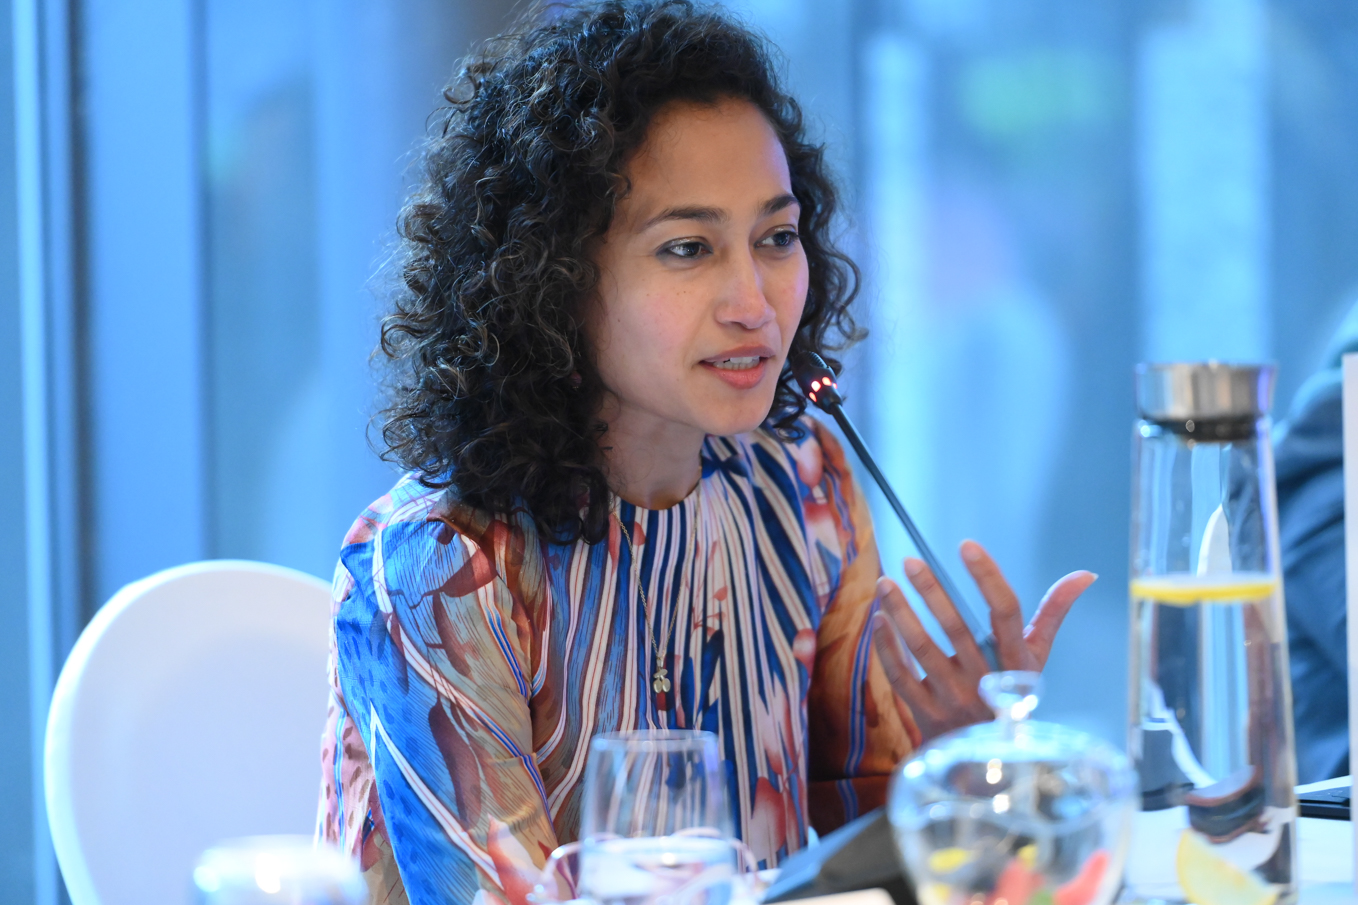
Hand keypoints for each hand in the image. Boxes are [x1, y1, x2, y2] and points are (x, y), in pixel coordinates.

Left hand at [871, 539, 1095, 742]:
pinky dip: (887, 648)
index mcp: (1017, 663)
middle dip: (932, 591)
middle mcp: (986, 680)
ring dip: (902, 613)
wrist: (989, 765)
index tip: (968, 546)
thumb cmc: (1012, 696)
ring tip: (886, 583)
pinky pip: (901, 678)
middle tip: (911, 561)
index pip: (1006, 613)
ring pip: (923, 649)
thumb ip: (1052, 614)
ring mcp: (954, 699)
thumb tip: (1084, 575)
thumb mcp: (1034, 660)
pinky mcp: (926, 715)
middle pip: (957, 628)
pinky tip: (878, 620)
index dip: (988, 577)